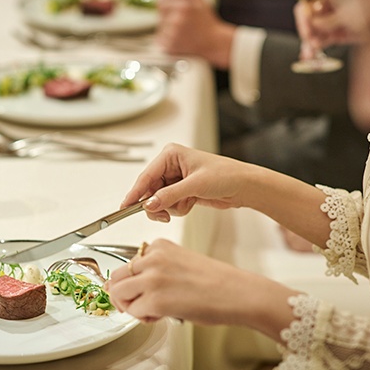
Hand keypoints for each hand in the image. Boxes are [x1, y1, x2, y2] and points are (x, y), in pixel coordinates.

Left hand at [104, 239, 299, 335]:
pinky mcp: (155, 300)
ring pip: (119, 294)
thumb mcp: (180, 262)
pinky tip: (162, 316)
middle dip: (123, 295)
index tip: (140, 291)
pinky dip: (143, 318)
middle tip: (138, 305)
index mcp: (159, 246)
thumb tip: (133, 287)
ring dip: (131, 307)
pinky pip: (133, 312)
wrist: (237, 293)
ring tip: (152, 311)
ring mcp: (152, 278)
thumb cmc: (215, 282)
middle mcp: (152, 258)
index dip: (132, 282)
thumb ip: (156, 268)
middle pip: (115, 277)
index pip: (127, 263)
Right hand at [121, 143, 251, 222]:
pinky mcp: (182, 191)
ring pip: (159, 200)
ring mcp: (176, 179)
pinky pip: (170, 205)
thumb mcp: (195, 185)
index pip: (146, 176)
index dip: (135, 193)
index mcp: (171, 155)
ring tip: (188, 202)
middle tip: (164, 215)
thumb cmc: (226, 175)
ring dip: (172, 207)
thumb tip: (149, 204)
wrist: (244, 187)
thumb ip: (169, 195)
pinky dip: (179, 208)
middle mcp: (171, 166)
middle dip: (158, 204)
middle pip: (150, 191)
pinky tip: (192, 202)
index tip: (125, 206)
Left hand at [155, 0, 234, 67]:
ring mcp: (173, 35)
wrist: (214, 42)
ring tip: (182, 32)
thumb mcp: (199, 1)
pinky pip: (161, 40)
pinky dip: (167, 39)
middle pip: (160, 16)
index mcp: (184, 7)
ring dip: (167, 29)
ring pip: (161, 28)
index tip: (171, 10)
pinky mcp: (171, 46)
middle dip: (167, 18)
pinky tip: (180, 39)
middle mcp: (177, 20)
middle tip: (180, 23)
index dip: (166, 7)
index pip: (162, 3)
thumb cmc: (207, 21)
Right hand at [294, 0, 364, 59]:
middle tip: (309, 43)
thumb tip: (314, 23)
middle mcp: (327, 11)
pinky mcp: (336, 36)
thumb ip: (329, 20)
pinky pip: (321, 42)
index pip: (308, 3)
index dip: (304, 16)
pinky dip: (314, 49)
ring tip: (309, 55)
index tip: (307, 29)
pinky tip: (309, 56)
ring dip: (309, 44)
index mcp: (328, 0)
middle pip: (308, 20)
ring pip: (313, 33)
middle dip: (306, 33)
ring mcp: (331, 24)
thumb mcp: (349, 15)